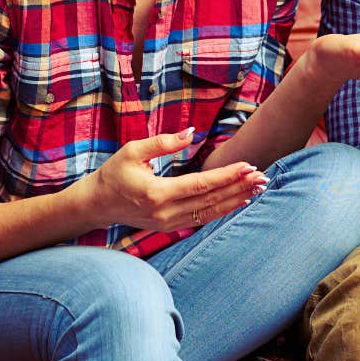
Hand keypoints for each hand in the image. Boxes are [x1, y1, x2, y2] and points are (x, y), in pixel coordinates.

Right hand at [80, 127, 267, 230]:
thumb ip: (163, 142)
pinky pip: (201, 219)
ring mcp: (167, 223)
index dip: (226, 176)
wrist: (97, 204)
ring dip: (236, 200)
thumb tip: (191, 133)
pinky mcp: (169, 227)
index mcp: (156, 193)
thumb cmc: (114, 173)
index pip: (201, 184)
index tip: (247, 166)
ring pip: (210, 213)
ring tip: (257, 188)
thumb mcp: (133, 150)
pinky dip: (222, 210)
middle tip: (262, 176)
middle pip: (211, 200)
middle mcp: (165, 212)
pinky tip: (239, 201)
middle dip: (239, 187)